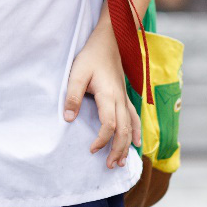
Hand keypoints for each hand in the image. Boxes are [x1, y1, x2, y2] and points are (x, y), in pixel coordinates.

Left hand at [64, 30, 141, 169]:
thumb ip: (73, 96)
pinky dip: (136, 132)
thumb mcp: (77, 73)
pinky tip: (136, 143)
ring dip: (127, 145)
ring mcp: (125, 98)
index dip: (102, 140)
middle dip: (117, 150)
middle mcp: (120, 100)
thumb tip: (69, 119)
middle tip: (109, 165)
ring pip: (131, 127)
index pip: (110, 125)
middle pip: (124, 131)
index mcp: (109, 95)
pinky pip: (134, 118)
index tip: (92, 149)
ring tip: (121, 161)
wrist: (109, 41)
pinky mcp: (125, 96)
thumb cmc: (91, 56)